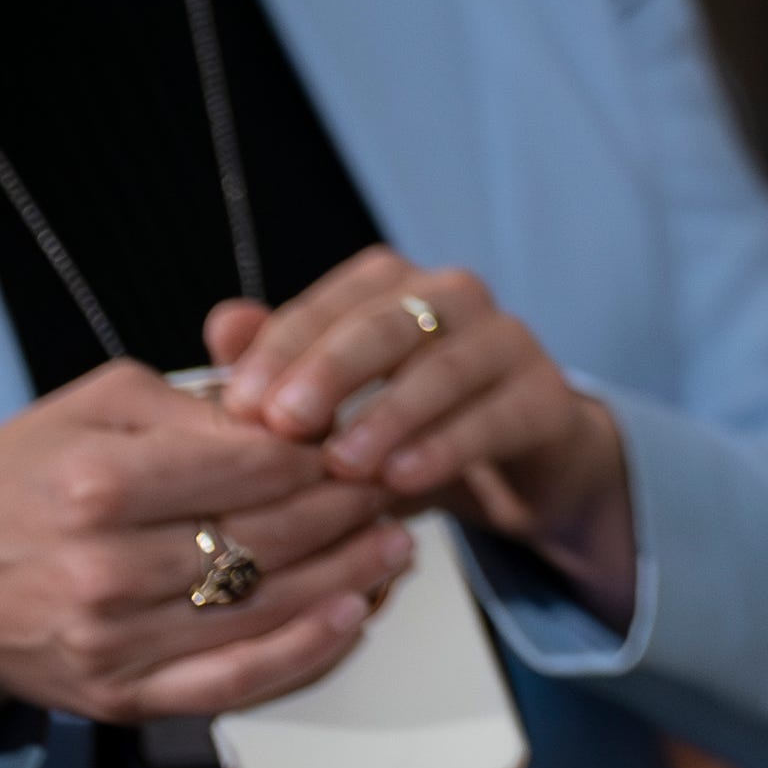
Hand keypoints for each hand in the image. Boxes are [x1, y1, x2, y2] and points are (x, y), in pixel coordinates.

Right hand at [0, 361, 409, 751]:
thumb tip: (285, 414)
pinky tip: (348, 616)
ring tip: (395, 542)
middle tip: (397, 482)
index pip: (252, 466)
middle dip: (345, 506)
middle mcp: (104, 571)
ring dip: (343, 575)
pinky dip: (296, 652)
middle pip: (265, 535)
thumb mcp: (96, 403)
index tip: (362, 432)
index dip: (320, 448)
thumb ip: (193, 404)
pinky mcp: (116, 698)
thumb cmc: (18, 476)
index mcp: (100, 485)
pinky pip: (226, 682)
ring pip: (259, 606)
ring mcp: (111, 644)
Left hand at [212, 247, 634, 629]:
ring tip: (344, 462)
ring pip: (447, 364)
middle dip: (333, 368)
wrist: (514, 465)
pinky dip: (448, 445)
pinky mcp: (544, 399)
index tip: (236, 405)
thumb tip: (222, 323)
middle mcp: (455, 298)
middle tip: (285, 421)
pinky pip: (495, 416)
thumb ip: (285, 368)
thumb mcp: (340, 406)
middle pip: (391, 318)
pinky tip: (405, 479)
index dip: (283, 347)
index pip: (335, 300)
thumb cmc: (405, 426)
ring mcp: (507, 343)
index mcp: (397, 288)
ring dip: (391, 412)